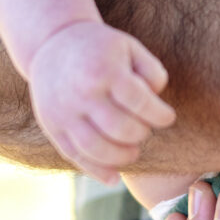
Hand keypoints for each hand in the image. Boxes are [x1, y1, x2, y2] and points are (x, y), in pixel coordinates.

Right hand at [28, 20, 174, 181]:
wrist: (52, 43)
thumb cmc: (101, 48)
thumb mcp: (130, 47)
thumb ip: (152, 73)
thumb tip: (157, 105)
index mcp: (105, 70)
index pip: (141, 104)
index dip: (161, 115)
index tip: (167, 117)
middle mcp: (82, 93)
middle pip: (122, 130)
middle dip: (141, 134)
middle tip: (145, 128)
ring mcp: (64, 112)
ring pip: (98, 149)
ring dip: (122, 157)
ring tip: (132, 150)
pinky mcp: (52, 126)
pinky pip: (75, 156)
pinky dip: (96, 171)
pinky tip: (114, 177)